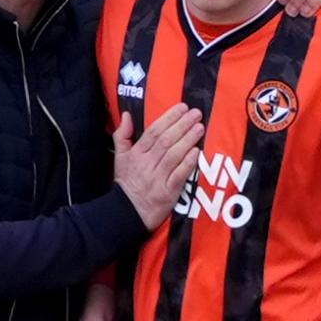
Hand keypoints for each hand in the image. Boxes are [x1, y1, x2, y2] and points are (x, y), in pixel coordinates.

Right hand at [114, 104, 202, 229]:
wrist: (127, 212)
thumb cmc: (127, 182)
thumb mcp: (119, 157)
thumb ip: (122, 135)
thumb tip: (126, 114)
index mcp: (136, 154)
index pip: (153, 132)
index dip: (169, 118)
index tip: (182, 107)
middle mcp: (147, 164)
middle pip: (166, 141)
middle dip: (182, 125)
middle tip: (196, 113)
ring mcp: (158, 178)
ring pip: (174, 155)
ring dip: (188, 140)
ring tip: (200, 128)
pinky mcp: (168, 192)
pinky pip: (179, 175)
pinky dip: (188, 163)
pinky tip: (197, 152)